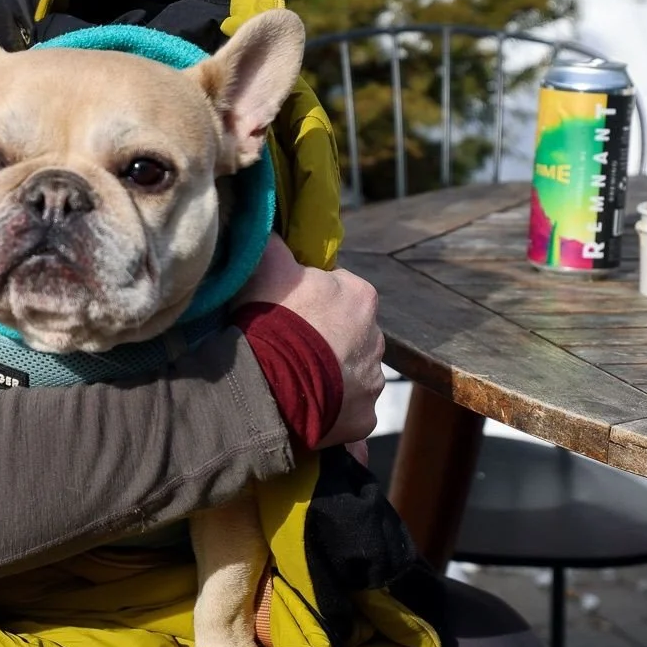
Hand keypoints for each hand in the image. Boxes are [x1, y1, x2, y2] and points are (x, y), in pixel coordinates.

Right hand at [241, 235, 384, 447]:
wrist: (269, 382)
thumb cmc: (273, 318)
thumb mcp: (269, 267)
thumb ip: (277, 244)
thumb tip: (272, 227)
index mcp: (361, 296)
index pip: (341, 291)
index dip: (314, 300)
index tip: (290, 310)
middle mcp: (377, 339)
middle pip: (350, 334)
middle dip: (327, 339)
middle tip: (291, 345)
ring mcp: (372, 382)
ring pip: (351, 374)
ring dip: (331, 375)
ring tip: (295, 379)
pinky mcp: (364, 419)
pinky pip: (349, 412)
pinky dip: (334, 411)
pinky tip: (307, 408)